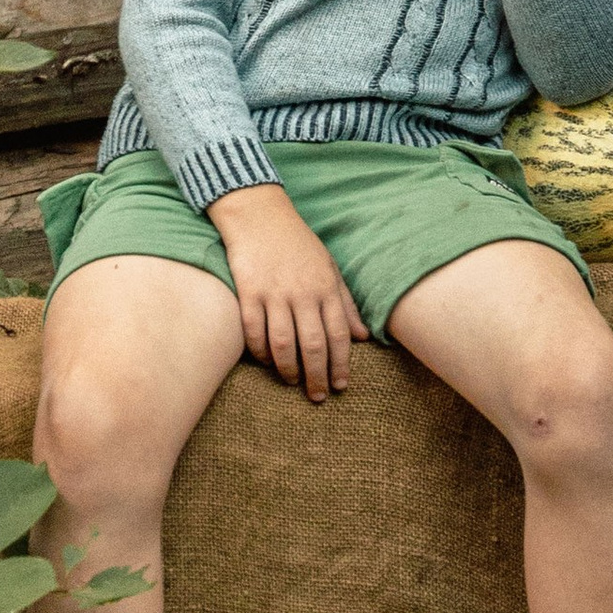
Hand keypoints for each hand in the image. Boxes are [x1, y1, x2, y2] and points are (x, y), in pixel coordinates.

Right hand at [208, 183, 367, 399]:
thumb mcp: (329, 268)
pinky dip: (259, 352)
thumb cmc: (298, 244)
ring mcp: (274, 293)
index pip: (339, 335)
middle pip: (313, 346)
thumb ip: (346, 304)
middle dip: (317, 377)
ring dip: (289, 369)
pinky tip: (266, 362)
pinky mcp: (248, 292)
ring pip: (283, 344)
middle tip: (317, 397)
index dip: (341, 364)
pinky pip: (254, 331)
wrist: (260, 215)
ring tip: (292, 381)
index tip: (341, 385)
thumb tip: (363, 337)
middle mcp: (302, 293)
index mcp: (326, 288)